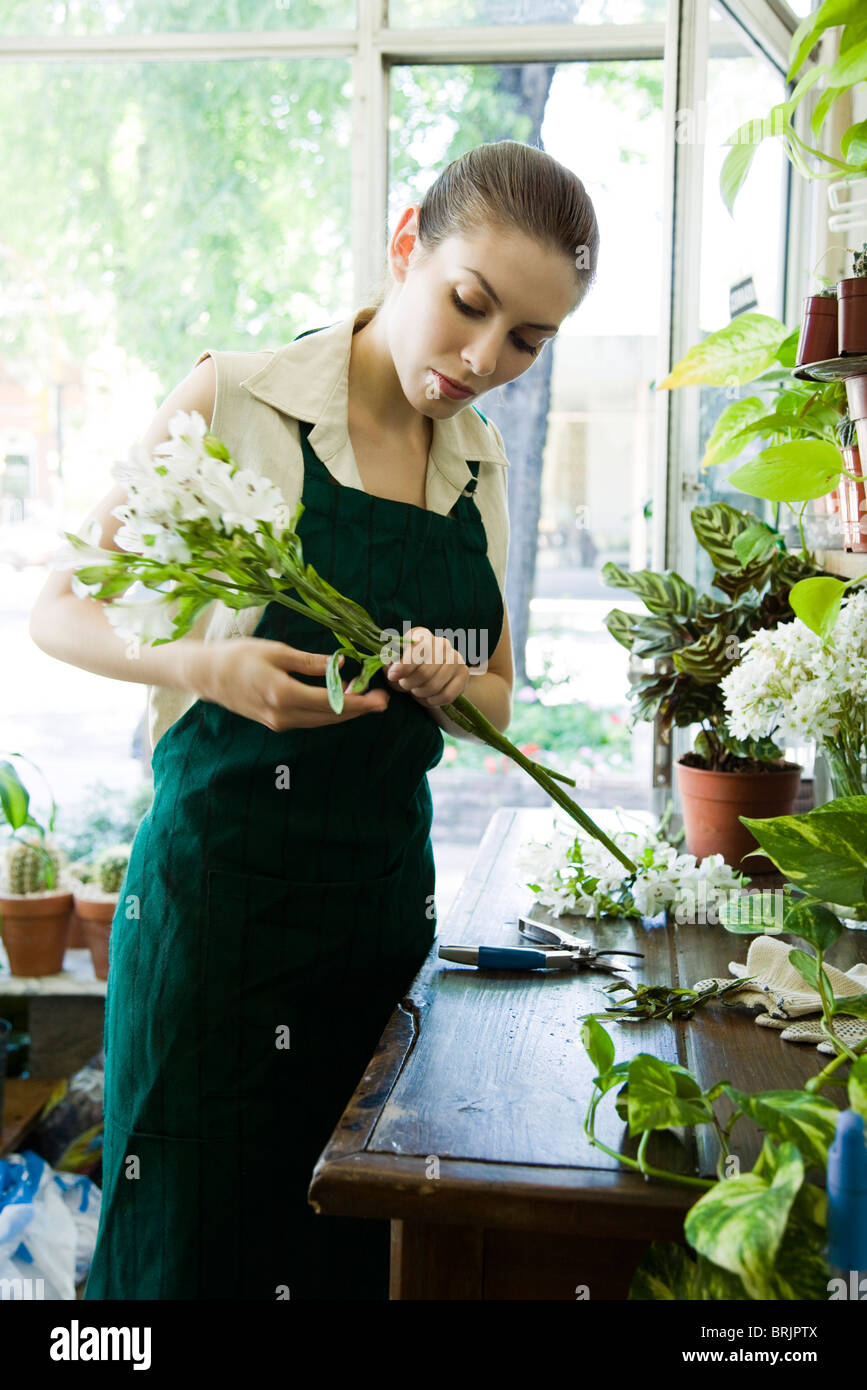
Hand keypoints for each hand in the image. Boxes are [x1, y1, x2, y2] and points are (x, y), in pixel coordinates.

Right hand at [189, 637, 389, 731]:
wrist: (206, 675)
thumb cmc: (238, 656)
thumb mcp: (277, 652)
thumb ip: (310, 662)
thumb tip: (340, 665)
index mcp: (285, 695)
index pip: (332, 703)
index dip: (360, 702)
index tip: (380, 698)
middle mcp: (284, 715)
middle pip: (331, 717)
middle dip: (359, 709)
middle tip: (383, 700)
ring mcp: (279, 722)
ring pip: (322, 721)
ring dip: (345, 712)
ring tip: (366, 697)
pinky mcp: (276, 722)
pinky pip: (310, 720)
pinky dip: (328, 712)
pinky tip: (339, 699)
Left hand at [385, 626, 470, 708]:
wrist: (429, 673)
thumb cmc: (406, 666)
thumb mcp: (393, 662)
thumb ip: (390, 662)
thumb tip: (392, 669)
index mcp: (422, 635)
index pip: (417, 650)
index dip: (404, 665)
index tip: (393, 676)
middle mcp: (442, 643)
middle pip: (425, 672)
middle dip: (410, 683)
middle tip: (405, 685)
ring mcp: (456, 658)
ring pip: (435, 685)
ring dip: (420, 693)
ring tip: (416, 689)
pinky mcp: (463, 674)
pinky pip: (447, 695)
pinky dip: (433, 701)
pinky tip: (428, 697)